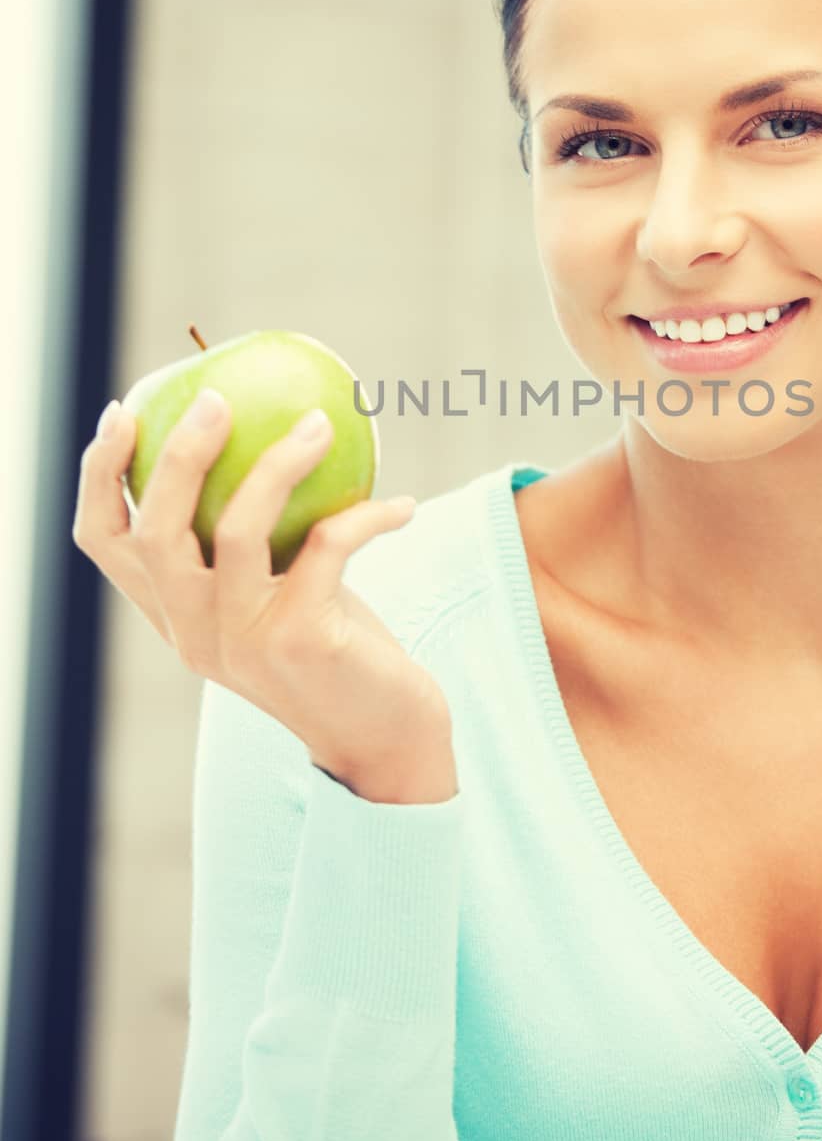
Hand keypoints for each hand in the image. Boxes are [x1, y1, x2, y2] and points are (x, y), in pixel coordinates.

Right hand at [72, 393, 455, 798]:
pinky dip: (367, 516)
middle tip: (217, 398)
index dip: (100, 476)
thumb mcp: (284, 594)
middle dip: (178, 454)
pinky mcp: (300, 641)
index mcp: (177, 620)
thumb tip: (275, 435)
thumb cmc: (340, 653)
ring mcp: (243, 641)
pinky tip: (402, 505)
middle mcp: (195, 634)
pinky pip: (328, 546)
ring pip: (237, 528)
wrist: (387, 741)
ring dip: (280, 463)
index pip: (106, 545)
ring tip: (320, 423)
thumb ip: (261, 542)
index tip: (124, 412)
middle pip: (156, 530)